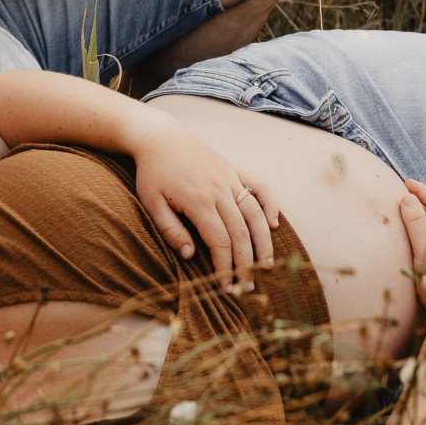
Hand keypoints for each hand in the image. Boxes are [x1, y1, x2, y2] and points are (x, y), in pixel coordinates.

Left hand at [131, 118, 279, 285]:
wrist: (161, 138)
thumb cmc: (153, 173)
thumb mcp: (151, 203)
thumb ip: (170, 230)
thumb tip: (190, 256)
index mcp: (198, 200)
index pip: (219, 241)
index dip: (225, 267)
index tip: (226, 286)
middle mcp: (220, 189)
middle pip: (241, 232)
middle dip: (246, 262)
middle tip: (247, 286)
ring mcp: (230, 178)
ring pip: (255, 213)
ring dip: (264, 241)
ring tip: (267, 264)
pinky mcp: (235, 170)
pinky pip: (260, 187)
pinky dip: (270, 205)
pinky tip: (273, 225)